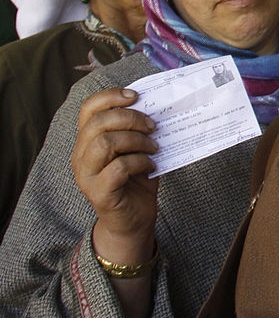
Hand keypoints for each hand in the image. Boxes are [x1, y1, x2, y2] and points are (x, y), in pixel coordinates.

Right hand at [71, 88, 159, 264]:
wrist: (133, 220)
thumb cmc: (136, 181)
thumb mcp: (136, 150)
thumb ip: (137, 130)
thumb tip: (158, 106)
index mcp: (87, 141)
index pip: (88, 109)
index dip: (110, 97)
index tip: (135, 96)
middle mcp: (80, 156)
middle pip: (98, 123)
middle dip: (130, 119)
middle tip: (153, 126)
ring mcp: (87, 176)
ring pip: (105, 143)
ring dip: (136, 140)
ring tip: (153, 147)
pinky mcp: (99, 193)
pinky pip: (118, 168)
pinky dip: (140, 162)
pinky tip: (151, 165)